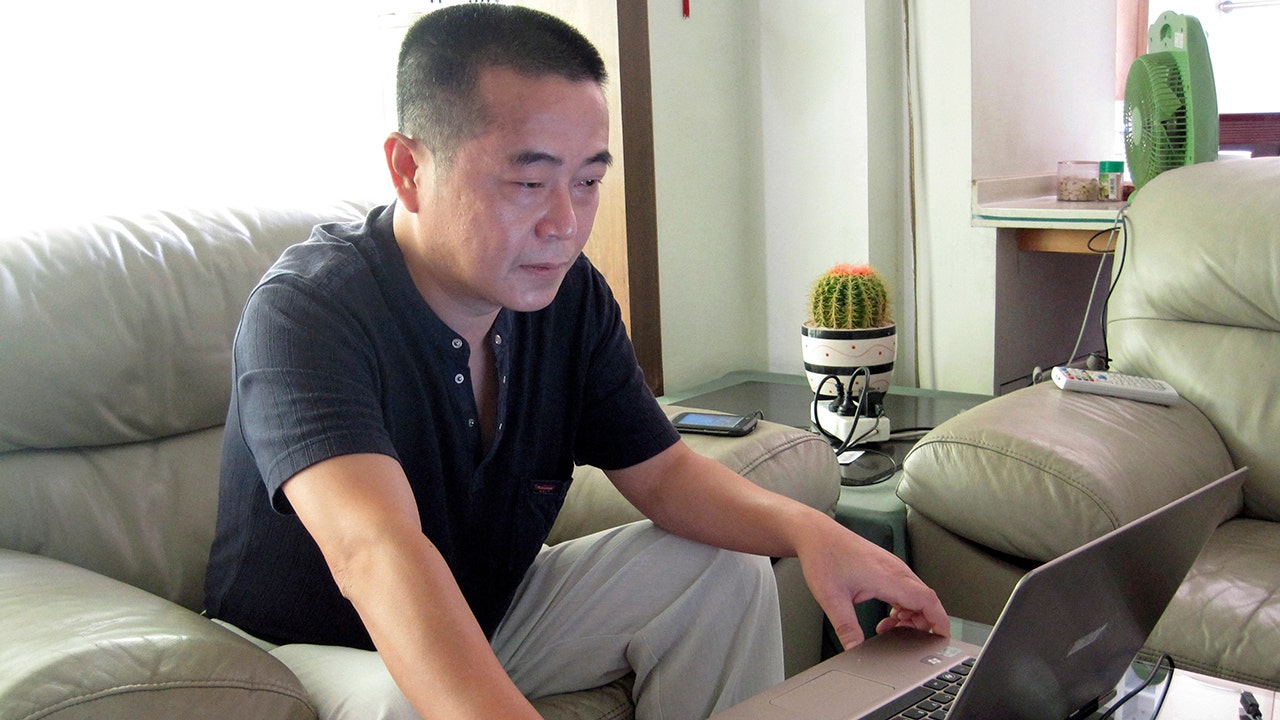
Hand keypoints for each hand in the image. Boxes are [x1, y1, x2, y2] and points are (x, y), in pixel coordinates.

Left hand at [795, 520, 948, 649]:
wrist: (816, 535)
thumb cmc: (824, 556)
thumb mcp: (832, 599)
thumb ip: (846, 628)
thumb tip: (855, 650)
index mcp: (889, 577)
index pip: (928, 601)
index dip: (939, 622)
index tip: (941, 638)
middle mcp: (895, 570)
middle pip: (926, 600)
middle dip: (922, 624)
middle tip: (904, 638)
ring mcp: (892, 566)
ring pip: (916, 595)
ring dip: (911, 615)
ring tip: (890, 628)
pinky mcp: (885, 566)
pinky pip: (906, 588)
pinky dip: (903, 605)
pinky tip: (887, 614)